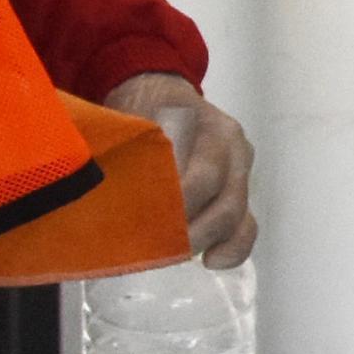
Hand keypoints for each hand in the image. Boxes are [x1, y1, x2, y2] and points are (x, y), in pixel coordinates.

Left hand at [105, 74, 257, 270]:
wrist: (162, 92)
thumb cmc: (145, 106)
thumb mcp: (136, 117)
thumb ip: (134, 152)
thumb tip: (108, 195)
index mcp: (213, 129)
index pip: (205, 176)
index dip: (181, 205)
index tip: (150, 223)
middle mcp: (236, 151)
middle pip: (227, 202)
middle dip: (194, 232)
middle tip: (161, 249)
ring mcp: (241, 172)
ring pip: (240, 216)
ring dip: (210, 241)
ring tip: (179, 256)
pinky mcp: (238, 191)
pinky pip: (246, 224)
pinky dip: (233, 247)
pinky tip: (212, 261)